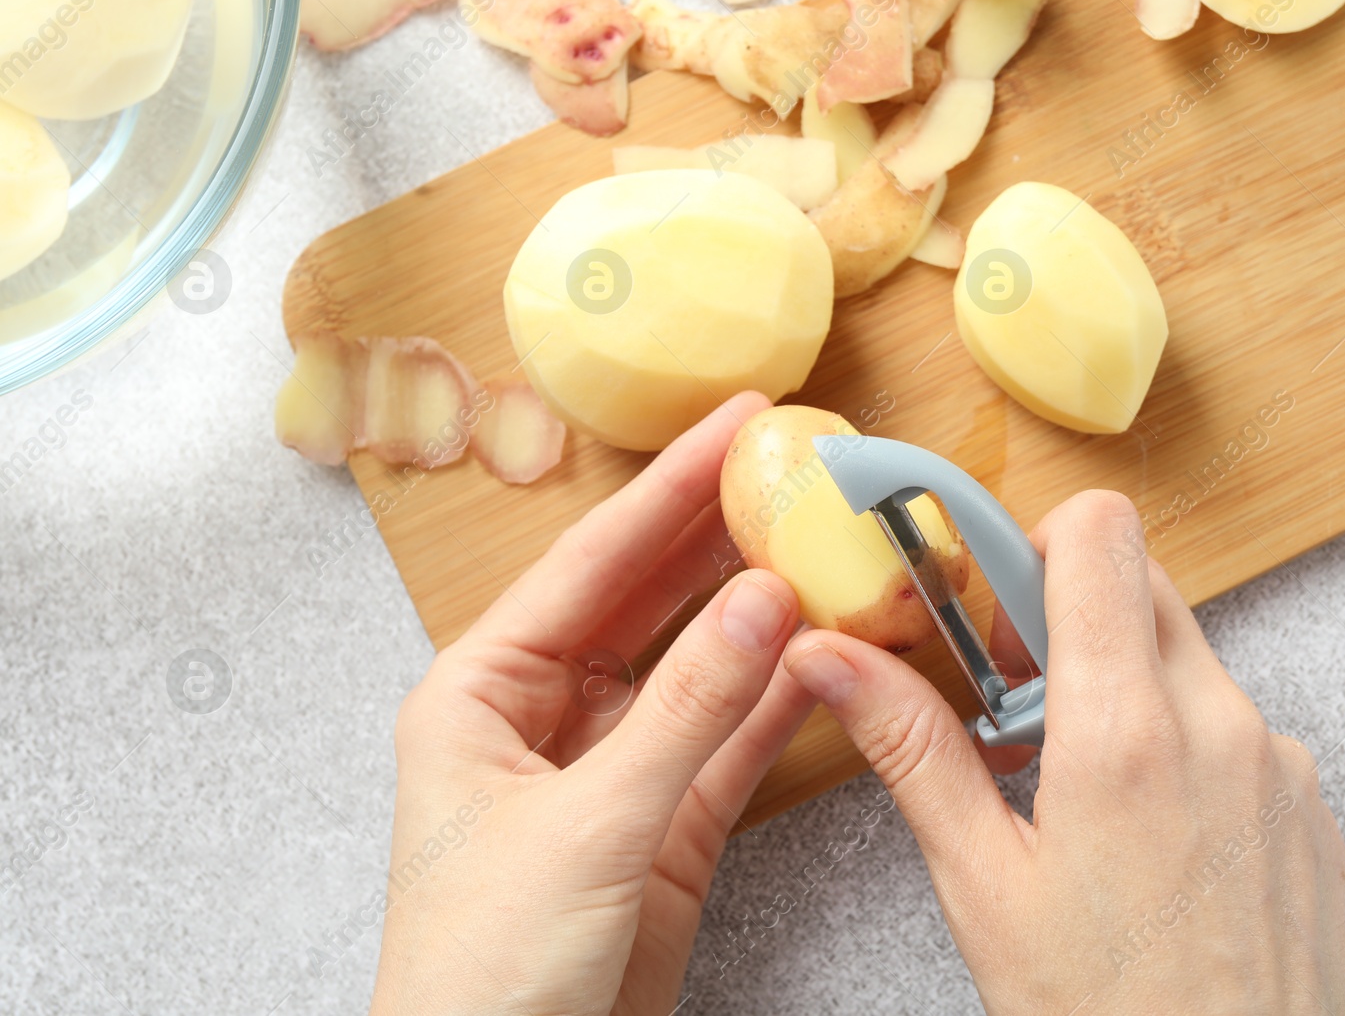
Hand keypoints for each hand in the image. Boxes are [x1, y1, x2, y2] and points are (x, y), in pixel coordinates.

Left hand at [368, 392, 813, 1015]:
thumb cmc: (482, 971)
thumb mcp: (586, 826)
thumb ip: (685, 711)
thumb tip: (763, 600)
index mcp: (480, 693)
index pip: (589, 565)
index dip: (667, 490)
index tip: (735, 424)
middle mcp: (542, 717)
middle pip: (644, 600)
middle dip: (714, 532)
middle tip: (789, 463)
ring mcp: (609, 770)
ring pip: (694, 667)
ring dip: (755, 612)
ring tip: (822, 539)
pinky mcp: (663, 827)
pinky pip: (727, 742)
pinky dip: (777, 700)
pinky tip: (824, 650)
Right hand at [782, 490, 1344, 1014]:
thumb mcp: (983, 886)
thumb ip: (913, 748)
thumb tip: (833, 660)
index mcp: (1127, 733)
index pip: (1097, 536)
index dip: (1030, 546)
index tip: (989, 612)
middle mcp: (1221, 725)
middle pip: (1140, 584)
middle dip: (1066, 616)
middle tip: (1016, 704)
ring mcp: (1279, 763)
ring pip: (1188, 655)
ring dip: (1122, 684)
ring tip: (1076, 790)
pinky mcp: (1309, 804)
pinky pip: (1236, 723)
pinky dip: (1182, 742)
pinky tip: (1147, 836)